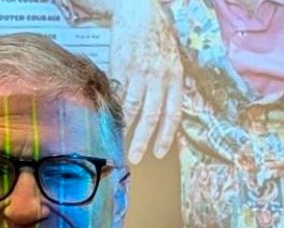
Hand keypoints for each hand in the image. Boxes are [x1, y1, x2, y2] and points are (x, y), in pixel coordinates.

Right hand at [108, 0, 183, 163]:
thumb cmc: (157, 38)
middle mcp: (159, 77)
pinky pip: (116, 93)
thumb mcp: (172, 62)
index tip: (159, 153)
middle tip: (134, 158)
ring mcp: (139, 72)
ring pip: (132, 107)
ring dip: (125, 129)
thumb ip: (169, 87)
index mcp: (175, 78)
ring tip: (118, 144)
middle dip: (142, 140)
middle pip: (151, 116)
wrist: (139, 11)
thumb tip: (164, 115)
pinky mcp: (120, 66)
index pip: (172, 114)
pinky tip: (108, 123)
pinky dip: (112, 109)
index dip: (166, 136)